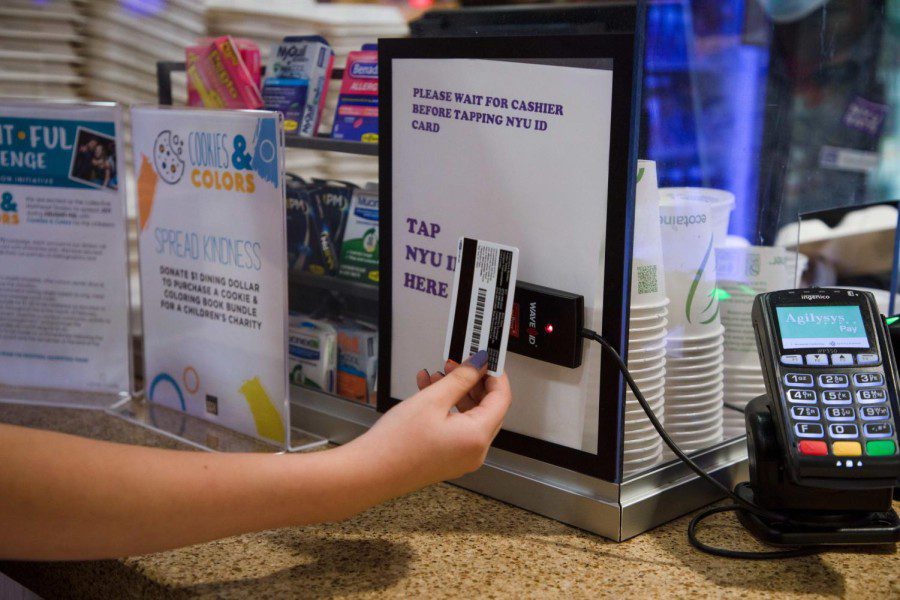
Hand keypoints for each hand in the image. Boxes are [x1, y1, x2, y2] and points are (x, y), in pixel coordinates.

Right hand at [348, 350, 511, 495]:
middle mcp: (474, 451)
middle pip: (488, 408)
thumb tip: (477, 365)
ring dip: (457, 393)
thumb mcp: (432, 400)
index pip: (501, 398)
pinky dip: (447, 408)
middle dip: (473, 382)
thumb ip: (460, 379)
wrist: (369, 473)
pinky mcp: (447, 459)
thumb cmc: (396, 444)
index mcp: (477, 437)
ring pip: (469, 416)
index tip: (484, 358)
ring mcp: (461, 458)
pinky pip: (456, 428)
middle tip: (459, 363)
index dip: (494, 374)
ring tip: (437, 375)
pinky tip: (428, 390)